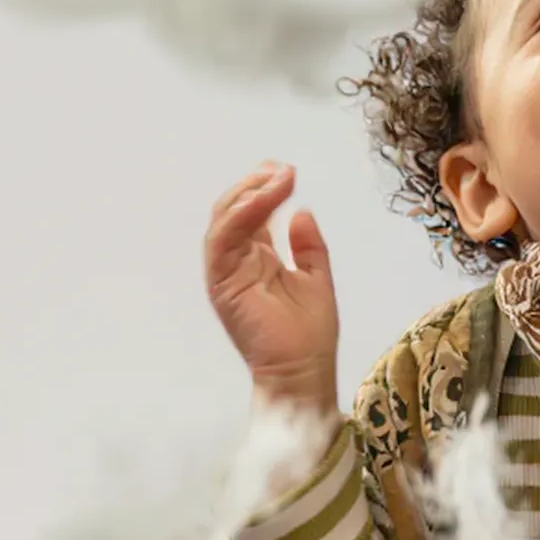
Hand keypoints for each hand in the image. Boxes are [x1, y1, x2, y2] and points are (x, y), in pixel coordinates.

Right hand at [204, 162, 338, 410]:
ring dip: (248, 194)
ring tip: (276, 178)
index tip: (286, 171)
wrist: (304, 370)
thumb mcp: (317, 278)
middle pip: (232, 212)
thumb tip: (301, 212)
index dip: (264, 190)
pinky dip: (240, 215)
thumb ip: (308, 246)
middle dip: (253, 185)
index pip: (252, 215)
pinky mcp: (222, 283)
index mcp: (257, 260)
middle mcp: (237, 263)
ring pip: (223, 221)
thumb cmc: (309, 333)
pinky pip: (223, 241)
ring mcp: (226, 272)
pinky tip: (263, 198)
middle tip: (280, 168)